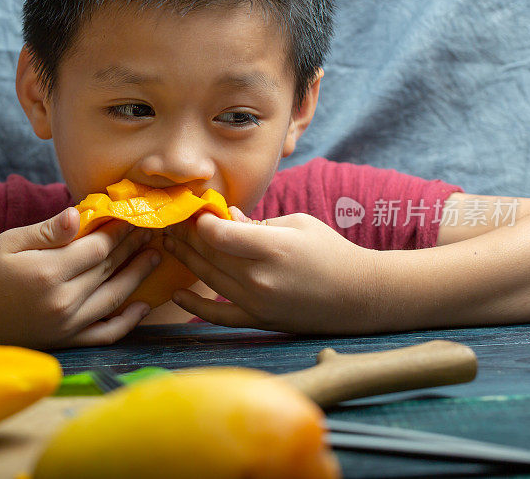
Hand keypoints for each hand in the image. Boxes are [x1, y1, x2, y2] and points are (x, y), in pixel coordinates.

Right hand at [0, 207, 159, 347]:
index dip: (119, 231)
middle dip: (133, 247)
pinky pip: (105, 334)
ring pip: (115, 298)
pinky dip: (128, 322)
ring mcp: (66, 325)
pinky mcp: (66, 341)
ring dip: (138, 276)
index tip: (134, 216)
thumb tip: (79, 213)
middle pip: (109, 269)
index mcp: (48, 272)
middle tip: (152, 230)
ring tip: (155, 257)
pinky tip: (143, 306)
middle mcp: (62, 301)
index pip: (97, 247)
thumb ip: (48, 230)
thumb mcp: (10, 242)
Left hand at [164, 207, 380, 333]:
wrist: (360, 295)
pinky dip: (195, 307)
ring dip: (186, 260)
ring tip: (169, 244)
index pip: (217, 234)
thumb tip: (224, 217)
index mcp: (272, 247)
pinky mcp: (259, 320)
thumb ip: (257, 222)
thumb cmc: (330, 251)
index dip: (200, 221)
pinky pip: (219, 316)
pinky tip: (177, 294)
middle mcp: (260, 278)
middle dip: (187, 236)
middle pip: (209, 254)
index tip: (196, 211)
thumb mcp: (297, 224)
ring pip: (208, 279)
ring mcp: (257, 303)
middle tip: (173, 223)